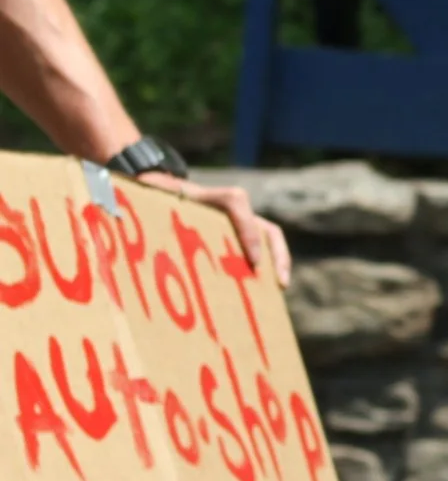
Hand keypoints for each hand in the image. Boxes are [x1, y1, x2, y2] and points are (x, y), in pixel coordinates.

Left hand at [138, 172, 291, 285]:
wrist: (165, 189)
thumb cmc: (156, 195)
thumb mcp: (150, 195)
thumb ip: (144, 199)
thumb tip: (134, 204)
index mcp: (211, 196)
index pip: (236, 203)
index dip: (247, 230)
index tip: (253, 261)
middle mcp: (233, 210)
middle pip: (266, 228)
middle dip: (277, 254)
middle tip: (280, 282)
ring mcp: (239, 224)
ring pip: (268, 239)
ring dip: (277, 262)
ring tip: (279, 289)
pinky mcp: (237, 236)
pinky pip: (258, 249)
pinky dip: (264, 266)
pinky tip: (261, 291)